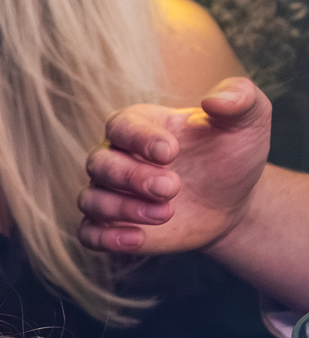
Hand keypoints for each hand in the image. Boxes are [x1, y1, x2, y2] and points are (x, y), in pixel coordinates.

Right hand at [79, 77, 270, 254]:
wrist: (232, 200)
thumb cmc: (232, 154)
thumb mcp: (248, 120)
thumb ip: (239, 98)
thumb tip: (214, 100)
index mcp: (140, 125)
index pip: (120, 126)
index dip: (139, 139)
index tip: (170, 152)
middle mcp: (116, 157)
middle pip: (100, 164)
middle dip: (132, 177)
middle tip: (173, 187)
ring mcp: (110, 193)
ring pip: (91, 199)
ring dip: (123, 208)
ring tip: (167, 214)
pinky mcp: (111, 225)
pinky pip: (89, 233)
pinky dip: (106, 237)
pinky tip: (137, 239)